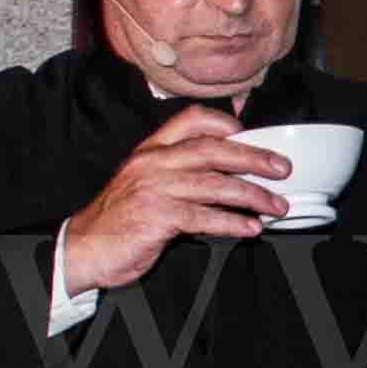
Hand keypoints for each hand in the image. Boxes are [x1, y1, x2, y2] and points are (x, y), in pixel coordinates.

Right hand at [64, 102, 290, 293]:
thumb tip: (226, 170)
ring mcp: (154, 188)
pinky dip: (232, 222)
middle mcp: (153, 162)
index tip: (252, 133)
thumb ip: (178, 170)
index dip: (225, 123)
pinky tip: (250, 228)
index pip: (191, 119)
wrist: (84, 247)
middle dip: (254, 158)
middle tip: (282, 169)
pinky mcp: (157, 217)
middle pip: (213, 150)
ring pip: (215, 185)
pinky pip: (204, 217)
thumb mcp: (145, 182)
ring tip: (276, 206)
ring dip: (252, 195)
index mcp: (151, 149)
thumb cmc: (120, 217)